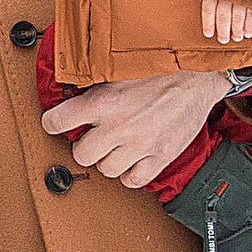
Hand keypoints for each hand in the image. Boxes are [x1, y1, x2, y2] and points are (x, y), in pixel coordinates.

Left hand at [42, 69, 228, 188]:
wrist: (198, 77)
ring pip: (106, 170)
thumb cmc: (161, 70)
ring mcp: (140, 145)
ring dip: (108, 159)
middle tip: (93, 137)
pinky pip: (132, 180)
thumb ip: (94, 88)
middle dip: (85, 146)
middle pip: (81, 155)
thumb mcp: (119, 71)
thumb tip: (69, 94)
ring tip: (116, 146)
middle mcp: (119, 126)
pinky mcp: (160, 157)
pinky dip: (129, 173)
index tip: (56, 122)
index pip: (57, 122)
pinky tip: (132, 158)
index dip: (53, 122)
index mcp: (104, 102)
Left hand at [198, 0, 251, 47]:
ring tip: (237, 37)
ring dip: (237, 30)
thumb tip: (207, 6)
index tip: (209, 34)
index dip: (208, 24)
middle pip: (223, 16)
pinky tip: (247, 33)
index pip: (208, 9)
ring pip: (237, 17)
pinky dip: (250, 26)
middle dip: (223, 31)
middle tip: (224, 40)